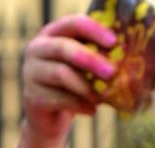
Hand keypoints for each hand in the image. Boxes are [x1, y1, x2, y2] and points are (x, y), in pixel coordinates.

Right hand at [22, 16, 117, 141]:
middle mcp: (36, 49)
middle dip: (91, 59)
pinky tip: (92, 111)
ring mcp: (30, 73)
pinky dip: (79, 105)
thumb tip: (124, 55)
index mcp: (52, 34)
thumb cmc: (72, 85)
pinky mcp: (32, 96)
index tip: (114, 42)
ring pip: (61, 74)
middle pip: (64, 48)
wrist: (49, 117)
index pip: (72, 23)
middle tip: (112, 72)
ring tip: (103, 97)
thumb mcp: (83, 67)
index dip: (94, 30)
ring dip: (86, 86)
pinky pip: (59, 98)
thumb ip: (97, 56)